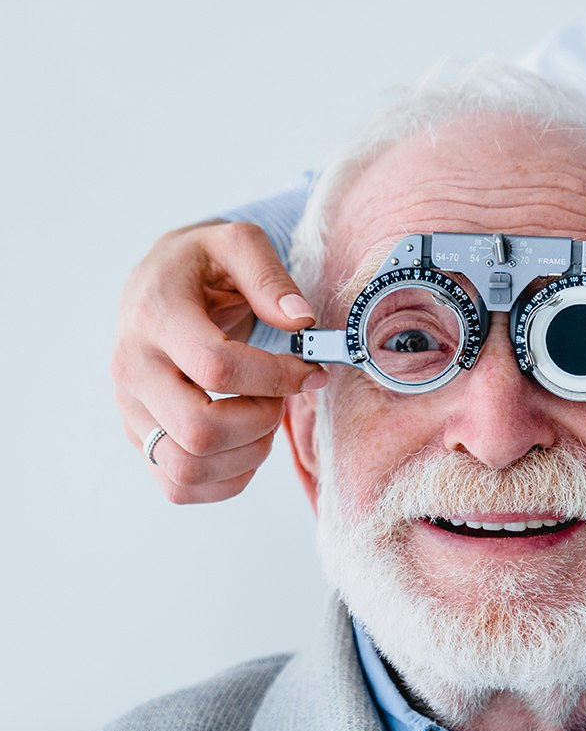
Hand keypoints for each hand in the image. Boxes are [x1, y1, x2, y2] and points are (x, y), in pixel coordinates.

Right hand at [112, 221, 329, 502]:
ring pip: (188, 468)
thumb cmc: (204, 267)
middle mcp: (132, 367)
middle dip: (261, 423)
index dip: (276, 378)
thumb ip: (270, 276)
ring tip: (264, 419)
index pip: (217, 368)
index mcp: (155, 315)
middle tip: (279, 400)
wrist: (158, 286)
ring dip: (248, 455)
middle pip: (199, 431)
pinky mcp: (140, 438)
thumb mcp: (237, 243)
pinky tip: (247, 444)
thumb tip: (301, 321)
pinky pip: (179, 487)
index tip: (309, 371)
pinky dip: (227, 480)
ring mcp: (130, 409)